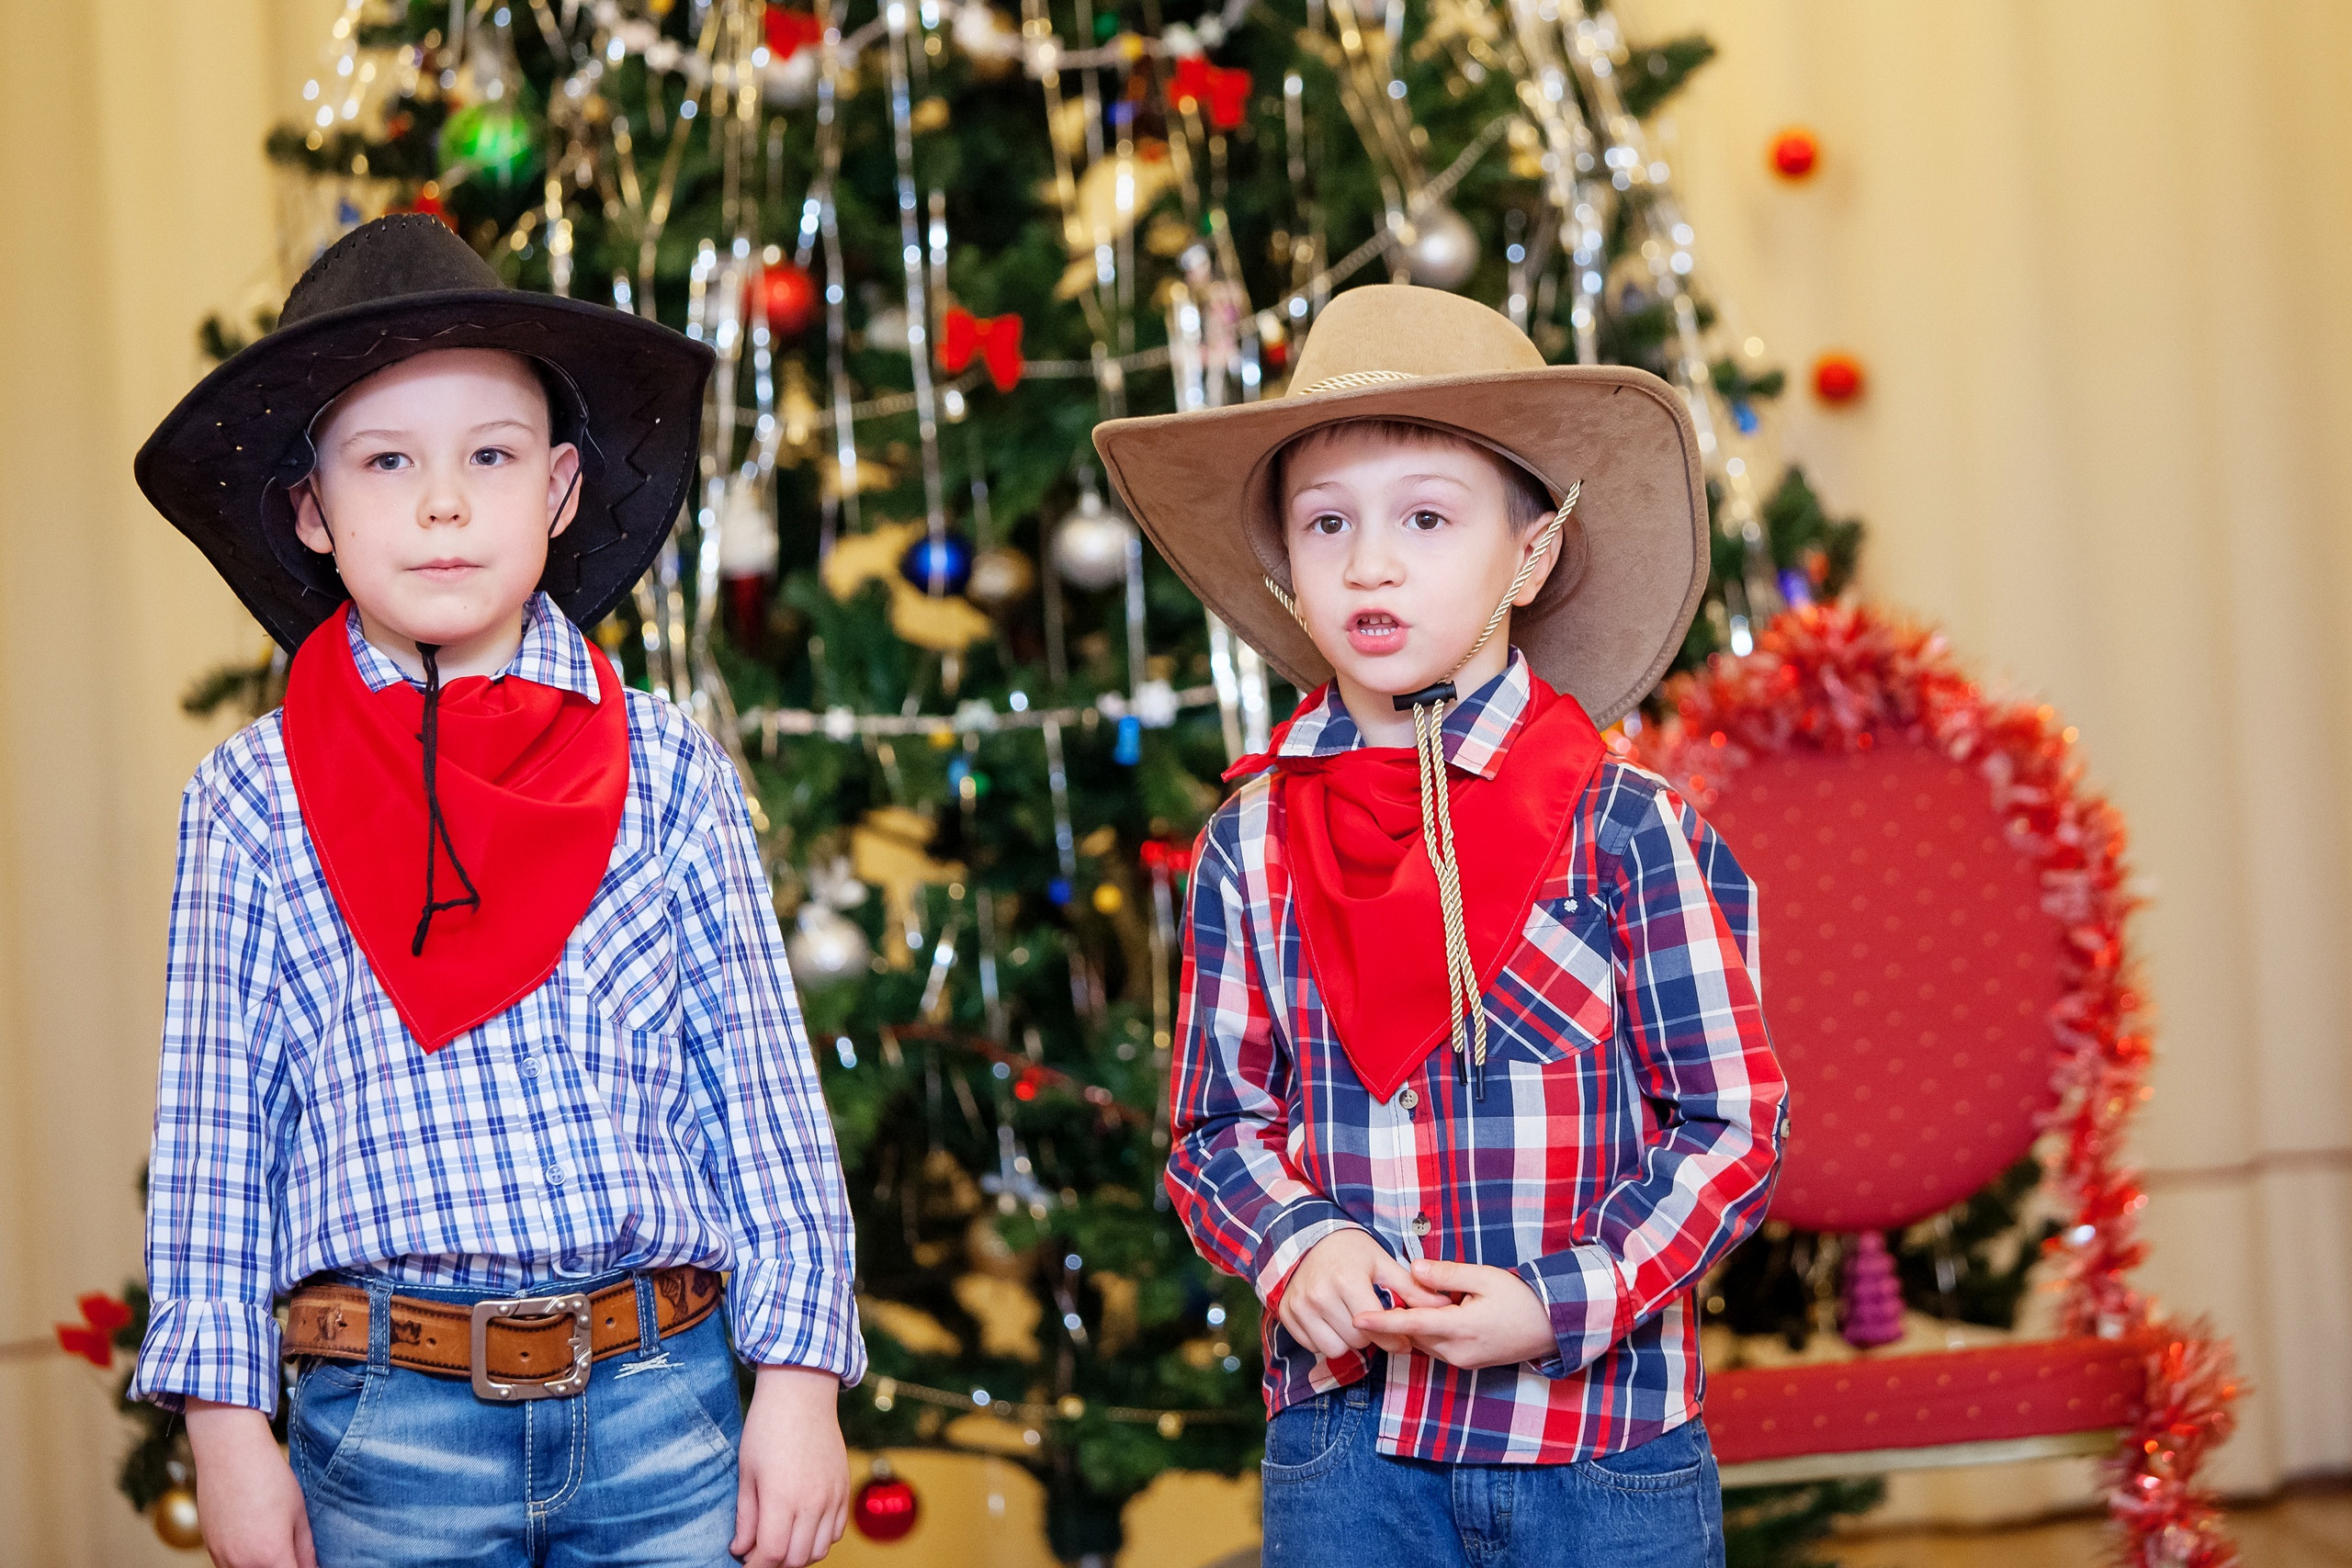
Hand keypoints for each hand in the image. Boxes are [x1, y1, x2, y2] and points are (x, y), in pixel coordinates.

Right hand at [183, 1399, 316, 1567]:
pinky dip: (245, 1562)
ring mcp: (221, 1558)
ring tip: (274, 1540)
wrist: (229, 1453)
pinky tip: (256, 1540)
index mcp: (271, 1556)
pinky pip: (230, 1567)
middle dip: (285, 1566)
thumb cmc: (268, 1478)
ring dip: (265, 1565)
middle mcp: (242, 1564)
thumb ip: (305, 1550)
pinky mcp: (210, 1548)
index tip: (312, 1565)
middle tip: (294, 1553)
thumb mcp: (299, 1513)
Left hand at [732, 1365, 849, 1566]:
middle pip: (797, 1559)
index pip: (772, 1555)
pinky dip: (820, 1539)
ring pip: (819, 1550)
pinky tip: (803, 1528)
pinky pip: (837, 1531)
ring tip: (781, 1542)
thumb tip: (741, 1549)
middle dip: (774, 1564)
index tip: (744, 1563)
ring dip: (799, 1555)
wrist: (802, 1393)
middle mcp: (812, 1502)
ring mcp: (832, 1496)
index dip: (755, 1567)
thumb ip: (746, 1516)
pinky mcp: (844, 1488)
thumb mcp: (747, 1472)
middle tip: (758, 1552)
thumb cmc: (767, 1428)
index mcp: (782, 1499)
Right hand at [1275, 1228, 1449, 1358]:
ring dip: (1347, 1342)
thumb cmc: (1352, 1251)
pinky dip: (1325, 1339)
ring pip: (1334, 1349)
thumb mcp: (1383, 1263)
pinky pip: (1313, 1346)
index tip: (1402, 1337)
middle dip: (1370, 1336)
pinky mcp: (1287, 1314)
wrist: (1309, 1239)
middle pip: (1356, 1341)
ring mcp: (1300, 1305)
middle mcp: (1320, 1294)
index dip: (1393, 1335)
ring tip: (1352, 1321)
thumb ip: (1412, 1289)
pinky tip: (1332, 1321)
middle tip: (1372, 1321)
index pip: (1376, 1327)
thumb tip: (1444, 1306)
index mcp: (1347, 1280)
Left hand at [1351, 1258, 1556, 1370]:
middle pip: (1414, 1334)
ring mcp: (1462, 1361)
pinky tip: (1441, 1312)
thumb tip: (1414, 1269)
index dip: (1382, 1321)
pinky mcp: (1467, 1363)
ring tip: (1426, 1299)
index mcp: (1461, 1329)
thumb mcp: (1484, 1277)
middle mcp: (1457, 1351)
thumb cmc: (1521, 1298)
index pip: (1411, 1325)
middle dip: (1401, 1315)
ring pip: (1424, 1342)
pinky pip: (1437, 1347)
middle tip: (1399, 1290)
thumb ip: (1446, 1274)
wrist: (1552, 1326)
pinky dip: (1430, 1331)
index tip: (1357, 1319)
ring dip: (1417, 1323)